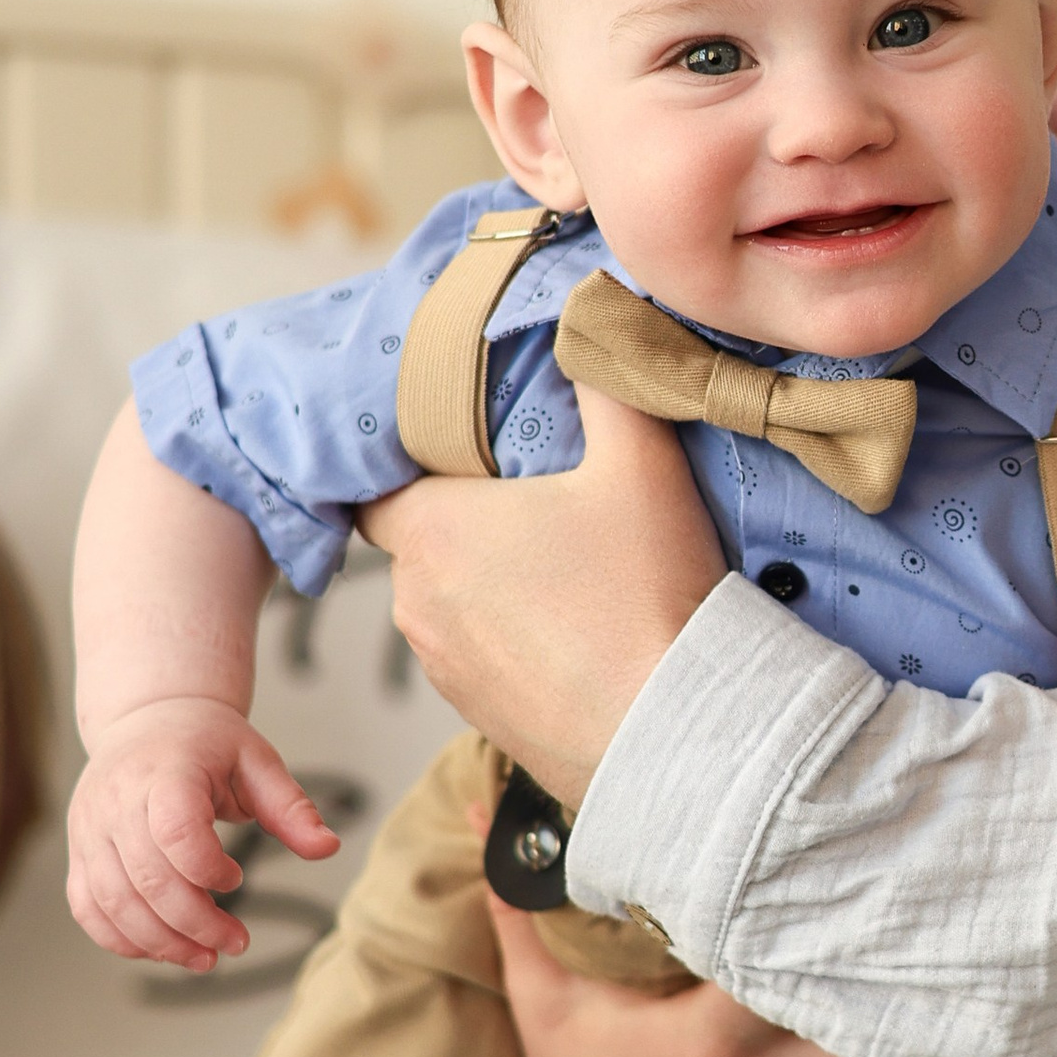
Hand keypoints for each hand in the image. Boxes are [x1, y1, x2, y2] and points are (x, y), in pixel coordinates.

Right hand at [66, 697, 338, 968]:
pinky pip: (87, 907)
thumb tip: (328, 848)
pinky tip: (162, 950)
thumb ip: (291, 808)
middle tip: (234, 943)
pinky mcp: (79, 850)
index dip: (208, 870)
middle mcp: (116, 800)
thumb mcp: (258, 762)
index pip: (175, 834)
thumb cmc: (208, 743)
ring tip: (204, 958)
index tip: (237, 878)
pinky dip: (120, 939)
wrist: (148, 719)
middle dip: (194, 924)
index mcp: (164, 772)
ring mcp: (89, 828)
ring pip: (113, 902)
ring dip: (160, 942)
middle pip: (147, 879)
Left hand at [360, 383, 724, 806]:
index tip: (470, 458)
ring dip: (494, 588)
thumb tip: (596, 318)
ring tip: (573, 579)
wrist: (675, 737)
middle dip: (473, 526)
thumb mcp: (640, 464)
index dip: (420, 468)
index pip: (381, 487)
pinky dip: (516, 644)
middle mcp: (414, 602)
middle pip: (424, 543)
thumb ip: (607, 382)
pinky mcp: (477, 719)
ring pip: (451, 604)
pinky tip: (582, 636)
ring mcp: (442, 668)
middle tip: (547, 512)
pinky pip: (482, 660)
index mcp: (432, 529)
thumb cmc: (648, 594)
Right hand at [489, 895, 939, 1056]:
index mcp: (707, 1046)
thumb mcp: (544, 1001)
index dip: (838, 911)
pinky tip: (949, 1007)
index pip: (795, 967)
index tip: (866, 855)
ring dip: (938, 1006)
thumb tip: (490, 809)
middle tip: (941, 886)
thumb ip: (523, 906)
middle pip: (880, 1016)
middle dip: (913, 956)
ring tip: (956, 939)